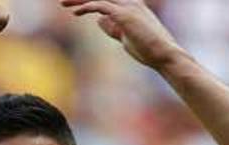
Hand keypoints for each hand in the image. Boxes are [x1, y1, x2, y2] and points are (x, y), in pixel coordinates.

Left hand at [59, 0, 184, 68]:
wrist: (165, 56)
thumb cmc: (149, 50)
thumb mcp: (126, 37)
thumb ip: (113, 27)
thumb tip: (99, 20)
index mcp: (133, 5)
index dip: (91, 0)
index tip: (77, 3)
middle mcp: (131, 2)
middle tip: (65, 2)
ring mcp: (128, 6)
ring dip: (79, 0)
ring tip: (64, 3)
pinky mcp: (123, 15)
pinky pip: (99, 6)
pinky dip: (86, 7)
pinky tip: (76, 13)